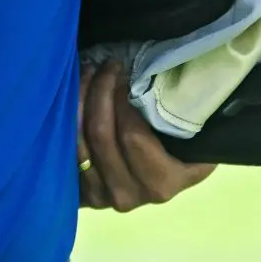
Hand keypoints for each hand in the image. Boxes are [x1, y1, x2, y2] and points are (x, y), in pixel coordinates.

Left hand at [80, 61, 216, 212]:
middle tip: (105, 65)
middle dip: (100, 90)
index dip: (122, 99)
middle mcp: (129, 194)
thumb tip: (174, 82)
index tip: (124, 70)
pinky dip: (68, 118)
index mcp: (161, 182)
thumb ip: (183, 120)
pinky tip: (74, 94)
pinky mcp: (81, 194)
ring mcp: (101, 196)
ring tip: (88, 71)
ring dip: (80, 99)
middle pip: (102, 134)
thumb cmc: (181, 154)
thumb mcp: (193, 141)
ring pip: (80, 140)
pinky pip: (67, 150)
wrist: (155, 184)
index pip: (132, 136)